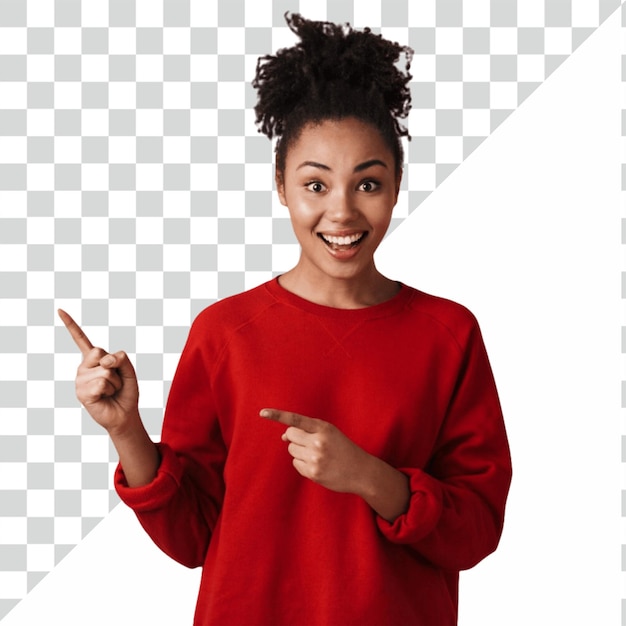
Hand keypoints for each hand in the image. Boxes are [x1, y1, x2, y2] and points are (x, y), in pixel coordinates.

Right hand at [58, 309, 139, 436]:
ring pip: (106, 371)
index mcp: (93, 359)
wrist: (124, 414)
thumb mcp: (128, 370)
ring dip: (115, 383)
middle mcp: (83, 367)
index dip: (70, 324)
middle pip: (102, 353)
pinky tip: (104, 397)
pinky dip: (110, 390)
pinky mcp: (81, 393)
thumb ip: (121, 358)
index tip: (59, 310)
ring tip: (110, 391)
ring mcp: (80, 380)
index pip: (81, 339)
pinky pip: (102, 383)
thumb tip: (105, 359)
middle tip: (114, 381)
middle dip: (116, 368)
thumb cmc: (125, 392)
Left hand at [260, 408, 371, 494]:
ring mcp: (315, 458)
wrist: (361, 471)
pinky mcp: (313, 472)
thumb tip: (283, 435)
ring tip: (317, 455)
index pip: (296, 419)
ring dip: (299, 451)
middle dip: (295, 438)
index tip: (262, 412)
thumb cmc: (343, 448)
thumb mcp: (330, 432)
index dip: (277, 415)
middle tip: (310, 443)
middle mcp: (318, 442)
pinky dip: (303, 464)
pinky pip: (296, 464)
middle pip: (290, 435)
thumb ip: (308, 430)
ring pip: (292, 450)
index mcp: (323, 428)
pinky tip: (317, 465)